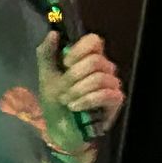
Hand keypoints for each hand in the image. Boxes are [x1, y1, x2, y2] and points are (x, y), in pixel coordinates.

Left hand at [37, 29, 124, 149]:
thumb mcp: (46, 76)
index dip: (79, 50)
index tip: (65, 64)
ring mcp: (112, 84)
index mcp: (89, 58)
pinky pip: (105, 94)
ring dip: (77, 91)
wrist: (60, 129)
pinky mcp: (115, 101)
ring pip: (98, 78)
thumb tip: (53, 33)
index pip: (94, 41)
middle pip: (95, 60)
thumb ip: (46, 53)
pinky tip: (75, 107)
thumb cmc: (55, 102)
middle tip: (62, 90)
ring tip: (67, 101)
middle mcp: (104, 68)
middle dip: (73, 76)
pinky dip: (86, 100)